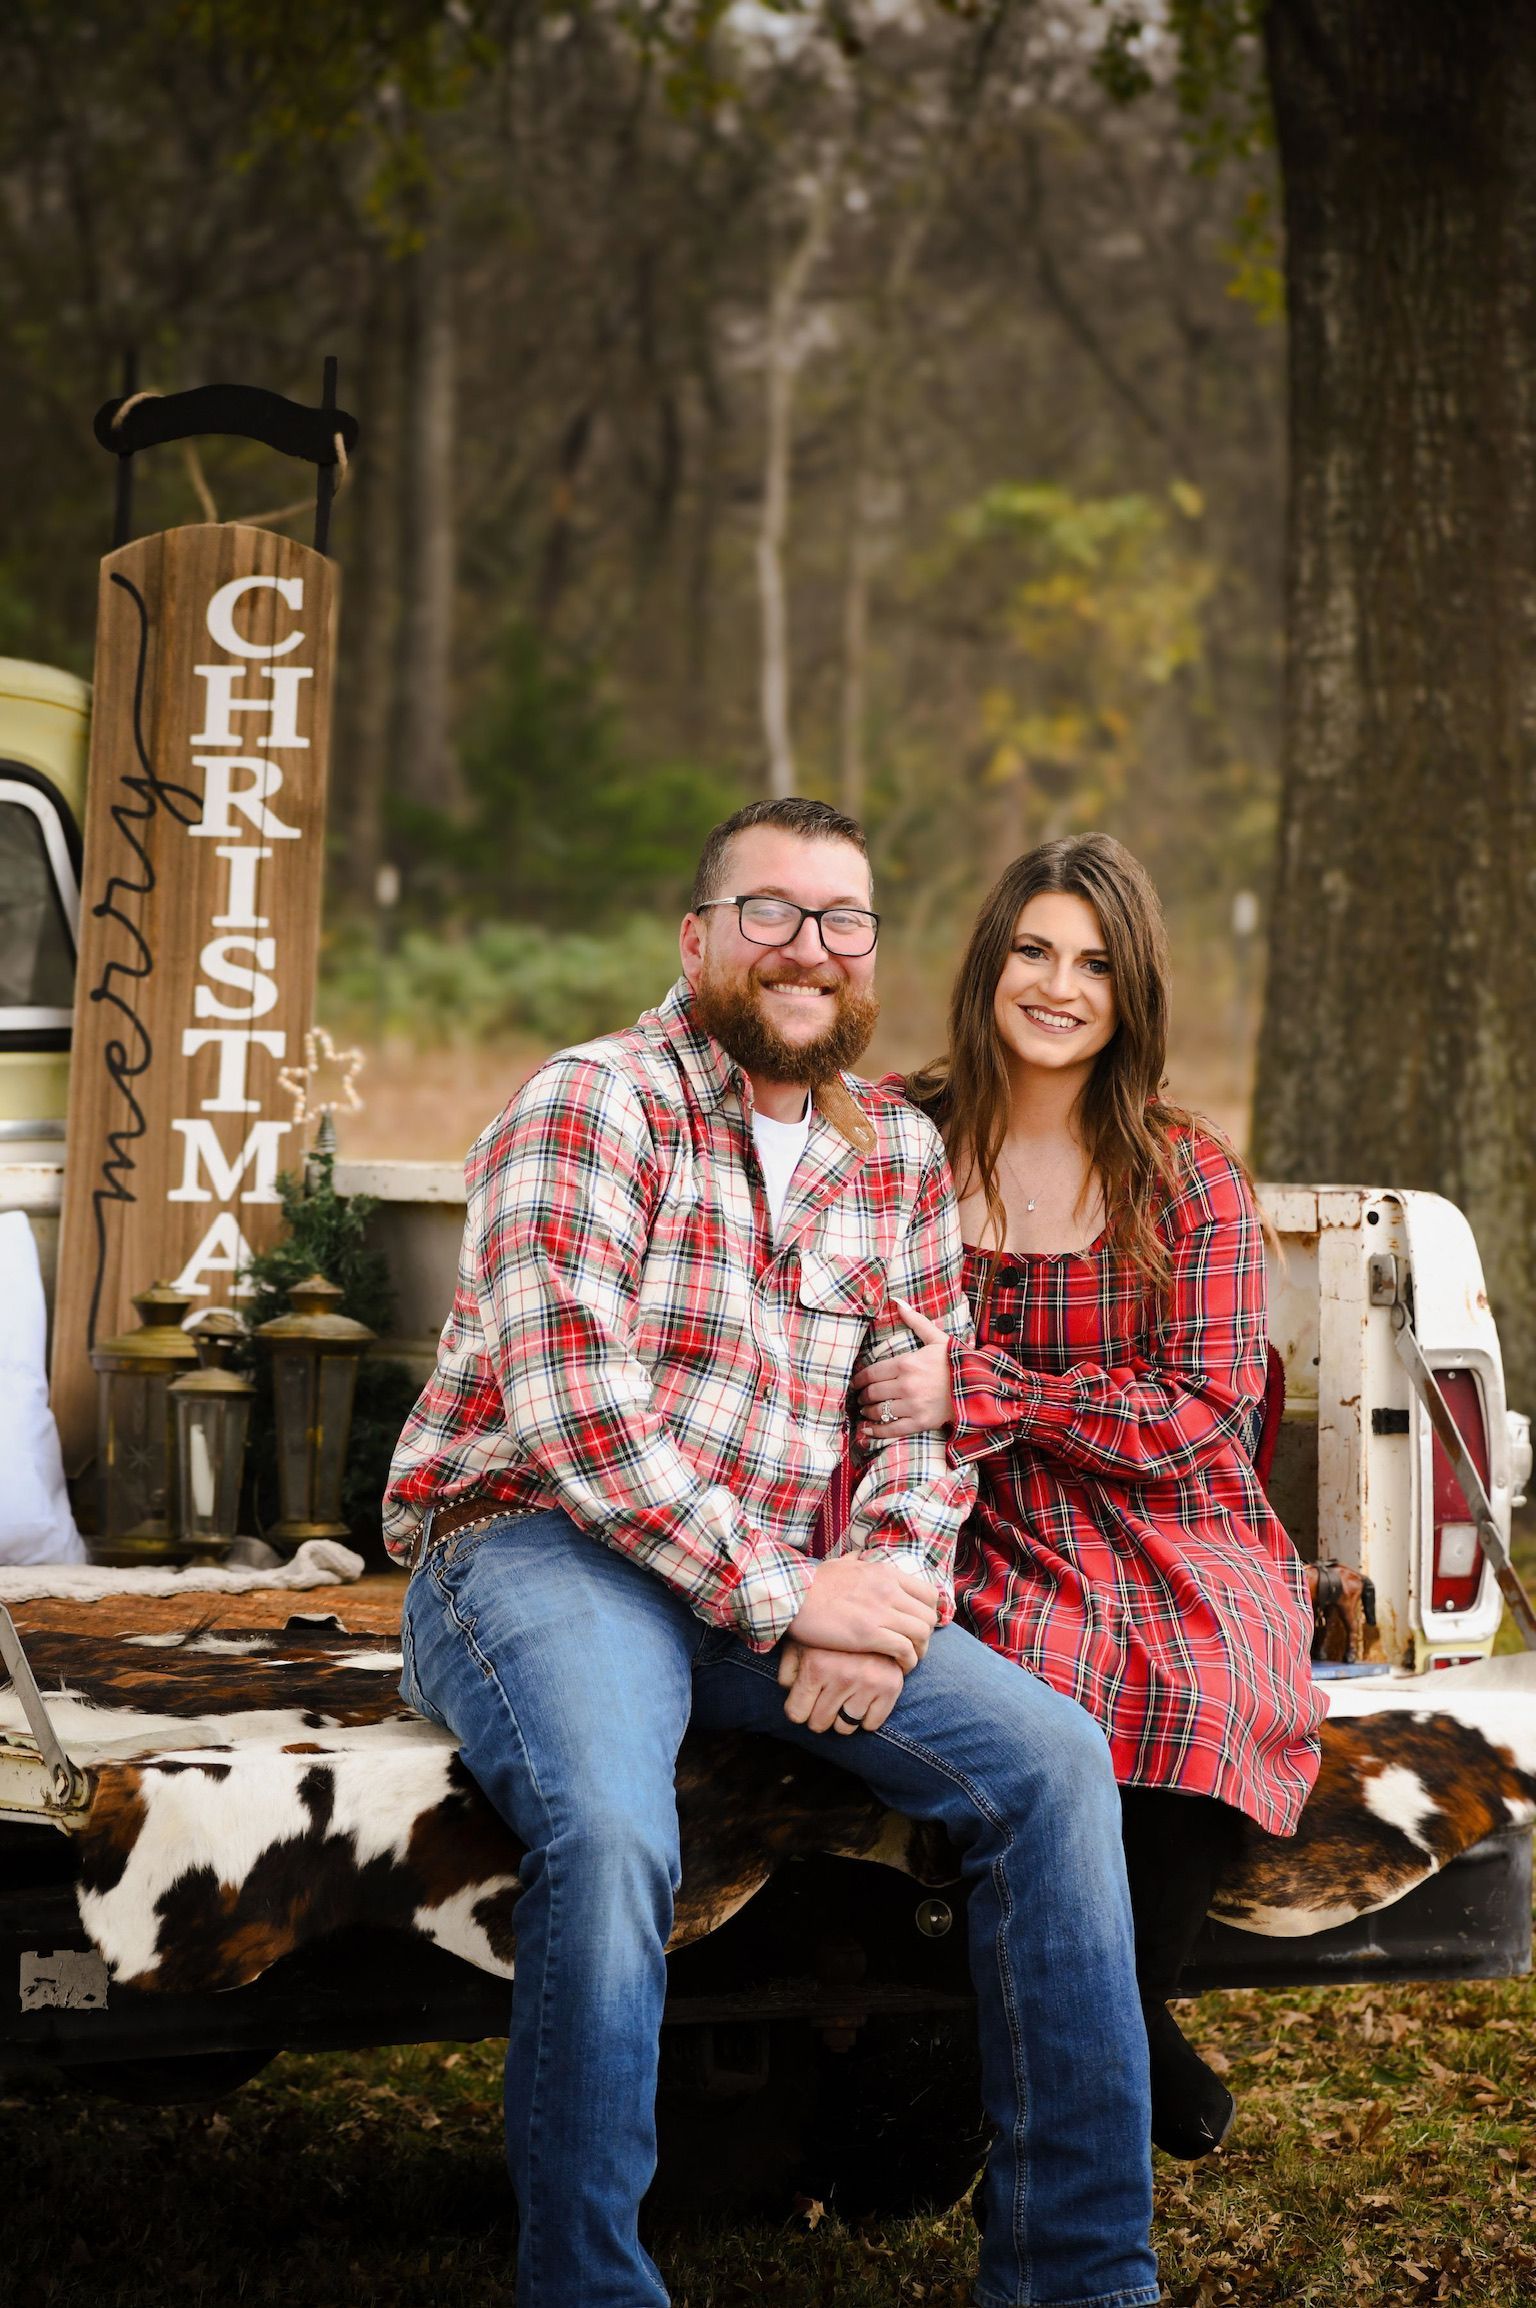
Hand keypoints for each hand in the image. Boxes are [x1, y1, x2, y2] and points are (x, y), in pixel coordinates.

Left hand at [779, 1640, 904, 1735]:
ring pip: (844, 1728)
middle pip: (818, 1723)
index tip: (804, 1698)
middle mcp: (842, 1676)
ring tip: (844, 1695)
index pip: (796, 1714)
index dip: (798, 1708)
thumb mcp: (798, 1644)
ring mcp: (868, 1682)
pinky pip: (871, 1724)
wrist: (870, 1612)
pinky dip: (866, 1717)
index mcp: (816, 1666)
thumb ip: (788, 1670)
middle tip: (824, 1695)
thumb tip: (790, 1693)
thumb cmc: (826, 1631)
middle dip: (818, 1713)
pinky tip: (862, 1698)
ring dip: (842, 1716)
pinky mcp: (890, 1686)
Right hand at [787, 1551, 939, 1669]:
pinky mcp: (869, 1634)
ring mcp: (880, 1611)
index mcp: (884, 1573)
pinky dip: (908, 1661)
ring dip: (919, 1650)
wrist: (791, 1595)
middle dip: (926, 1635)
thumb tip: (859, 1556)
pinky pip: (904, 1650)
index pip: (929, 1593)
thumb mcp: (840, 1563)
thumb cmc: (811, 1583)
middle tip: (914, 1647)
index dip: (928, 1613)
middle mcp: (888, 1589)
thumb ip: (856, 1561)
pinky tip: (899, 1667)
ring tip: (908, 1660)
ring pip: (922, 1633)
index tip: (917, 1625)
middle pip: (929, 1615)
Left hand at [855, 1298, 954, 1443]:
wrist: (978, 1386)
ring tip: (865, 1410)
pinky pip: (892, 1429)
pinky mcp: (920, 1422)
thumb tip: (897, 1301)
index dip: (860, 1379)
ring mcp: (913, 1406)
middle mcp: (907, 1385)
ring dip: (867, 1411)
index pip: (872, 1372)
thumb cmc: (956, 1361)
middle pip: (873, 1392)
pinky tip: (867, 1430)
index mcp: (907, 1363)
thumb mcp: (936, 1338)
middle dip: (862, 1395)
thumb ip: (915, 1321)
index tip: (856, 1382)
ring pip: (879, 1411)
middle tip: (860, 1397)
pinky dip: (876, 1431)